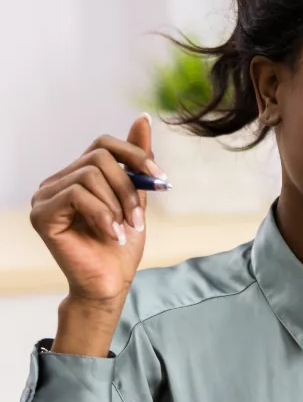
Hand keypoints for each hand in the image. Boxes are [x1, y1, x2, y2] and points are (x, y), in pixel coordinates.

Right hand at [32, 116, 155, 307]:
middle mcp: (57, 181)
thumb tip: (142, 117)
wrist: (108, 284)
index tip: (162, 179)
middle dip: (129, 188)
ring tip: (124, 230)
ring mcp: (45, 196)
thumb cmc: (121, 246)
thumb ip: (136, 163)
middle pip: (99, 158)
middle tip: (140, 219)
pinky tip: (111, 235)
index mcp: (78, 175)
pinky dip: (103, 216)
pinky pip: (77, 195)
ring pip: (90, 175)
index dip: (135, 156)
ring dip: (118, 205)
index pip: (103, 144)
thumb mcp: (137, 199)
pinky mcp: (41, 214)